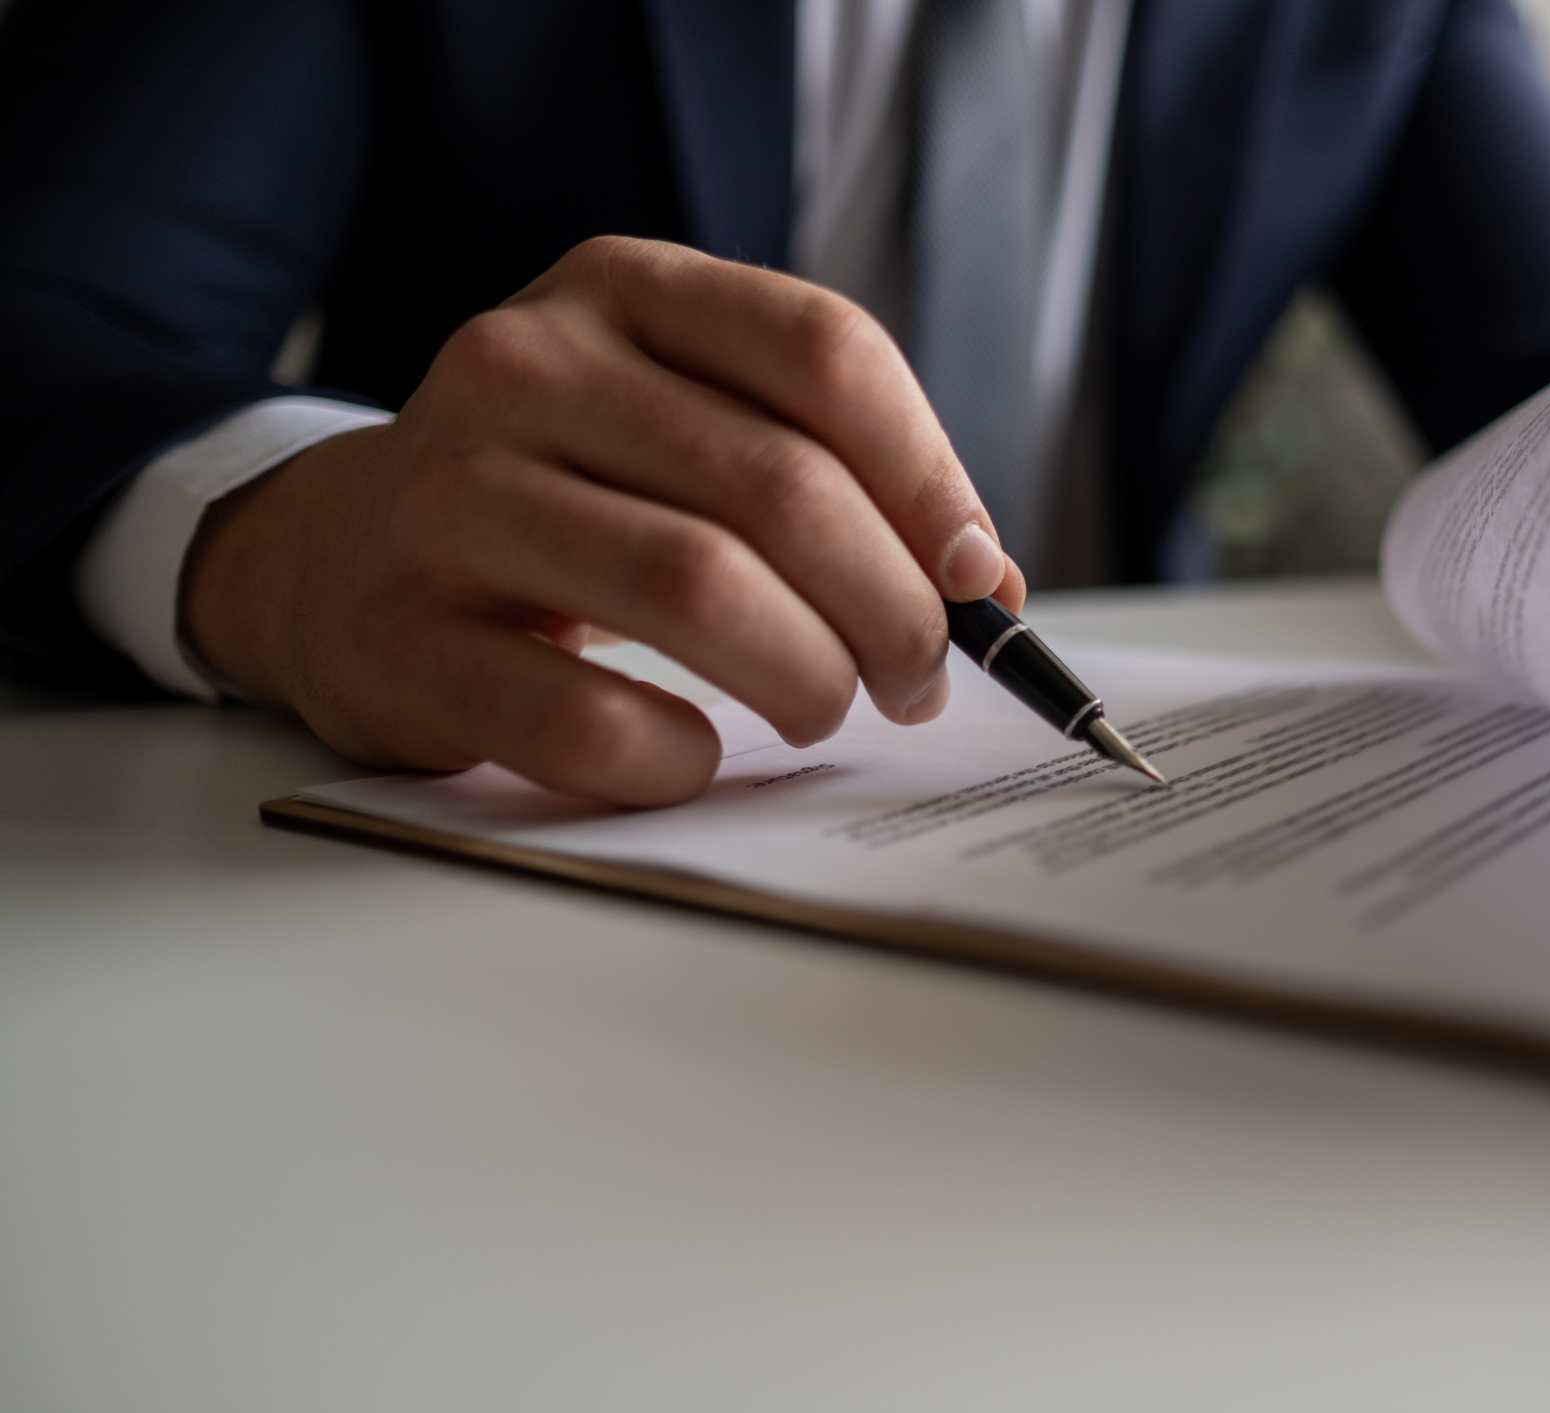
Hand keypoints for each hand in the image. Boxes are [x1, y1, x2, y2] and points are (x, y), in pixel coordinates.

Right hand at [183, 237, 1023, 806]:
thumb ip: (829, 474)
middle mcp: (523, 366)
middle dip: (890, 608)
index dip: (930, 475)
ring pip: (698, 588)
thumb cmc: (561, 497)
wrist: (335, 556)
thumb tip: (986, 582)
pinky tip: (694, 752)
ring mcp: (449, 496)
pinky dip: (680, 756)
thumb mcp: (682, 427)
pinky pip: (592, 718)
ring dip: (808, 676)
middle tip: (915, 676)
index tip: (973, 574)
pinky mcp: (402, 637)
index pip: (825, 351)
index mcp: (621, 290)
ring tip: (825, 706)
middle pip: (780, 485)